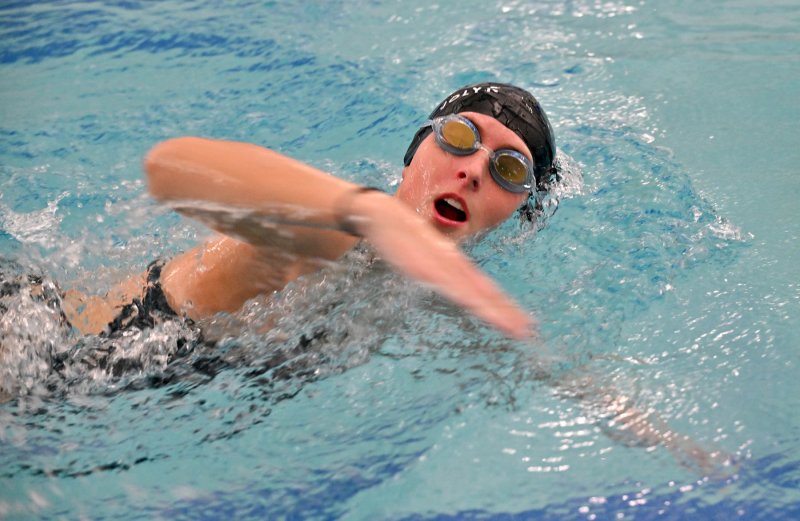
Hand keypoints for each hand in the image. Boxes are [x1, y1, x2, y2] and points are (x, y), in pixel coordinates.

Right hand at [348, 190, 532, 339]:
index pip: (484, 288)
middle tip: (527, 331)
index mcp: (455, 264)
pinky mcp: (424, 267)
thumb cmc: (404, 235)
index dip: (503, 305)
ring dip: (493, 310)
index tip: (521, 321)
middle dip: (505, 312)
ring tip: (512, 327)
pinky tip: (477, 307)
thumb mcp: (426, 255)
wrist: (382, 215)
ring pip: (472, 292)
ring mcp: (440, 266)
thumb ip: (440, 269)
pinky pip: (448, 285)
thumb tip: (451, 282)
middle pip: (485, 292)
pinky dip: (464, 296)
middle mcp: (454, 265)